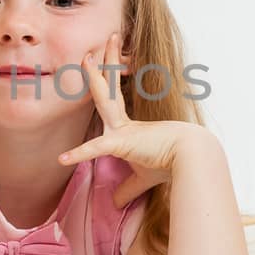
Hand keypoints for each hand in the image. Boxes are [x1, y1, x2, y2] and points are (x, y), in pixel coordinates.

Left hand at [57, 31, 210, 207]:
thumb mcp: (143, 179)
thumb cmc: (171, 165)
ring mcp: (122, 130)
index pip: (112, 103)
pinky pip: (95, 149)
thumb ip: (128, 188)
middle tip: (92, 51)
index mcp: (127, 128)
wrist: (192, 159)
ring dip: (94, 77)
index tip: (104, 68)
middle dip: (103, 67)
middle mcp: (123, 124)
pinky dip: (78, 155)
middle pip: (108, 90)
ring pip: (103, 97)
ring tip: (85, 57)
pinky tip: (62, 159)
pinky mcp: (121, 143)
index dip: (106, 86)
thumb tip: (116, 203)